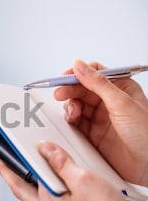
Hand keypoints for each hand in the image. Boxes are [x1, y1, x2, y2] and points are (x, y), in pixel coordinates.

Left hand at [0, 142, 147, 200]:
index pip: (18, 181)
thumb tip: (47, 150)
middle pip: (24, 192)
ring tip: (37, 172)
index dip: (7, 167)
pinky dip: (56, 197)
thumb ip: (62, 164)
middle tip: (6, 164)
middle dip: (14, 176)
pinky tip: (66, 191)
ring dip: (36, 186)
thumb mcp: (84, 181)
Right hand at [54, 59, 147, 186]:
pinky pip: (75, 122)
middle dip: (69, 90)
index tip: (65, 77)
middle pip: (82, 88)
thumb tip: (80, 65)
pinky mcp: (92, 133)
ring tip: (72, 112)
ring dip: (70, 105)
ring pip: (76, 104)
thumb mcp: (122, 103)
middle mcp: (109, 101)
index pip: (94, 73)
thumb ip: (98, 83)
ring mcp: (100, 117)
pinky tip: (72, 120)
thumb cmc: (147, 135)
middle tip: (60, 94)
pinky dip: (70, 119)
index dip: (78, 73)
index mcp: (121, 88)